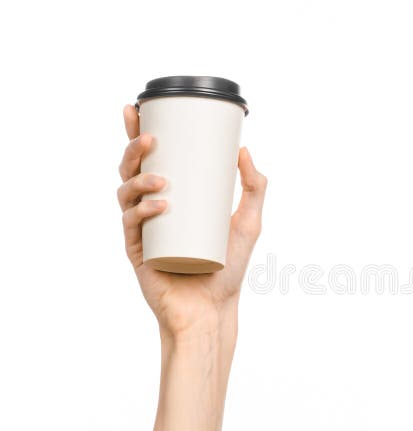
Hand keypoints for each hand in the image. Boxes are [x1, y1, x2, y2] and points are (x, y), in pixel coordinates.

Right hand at [117, 105, 267, 335]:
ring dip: (139, 180)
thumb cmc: (228, 267)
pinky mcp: (137, 251)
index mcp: (170, 196)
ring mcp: (142, 230)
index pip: (149, 158)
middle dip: (133, 149)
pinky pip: (132, 225)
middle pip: (131, 170)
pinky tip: (160, 205)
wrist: (214, 309)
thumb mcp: (248, 222)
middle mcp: (150, 209)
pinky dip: (143, 211)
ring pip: (125, 193)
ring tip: (162, 179)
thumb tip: (245, 150)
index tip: (139, 106)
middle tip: (150, 137)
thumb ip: (254, 188)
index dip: (137, 131)